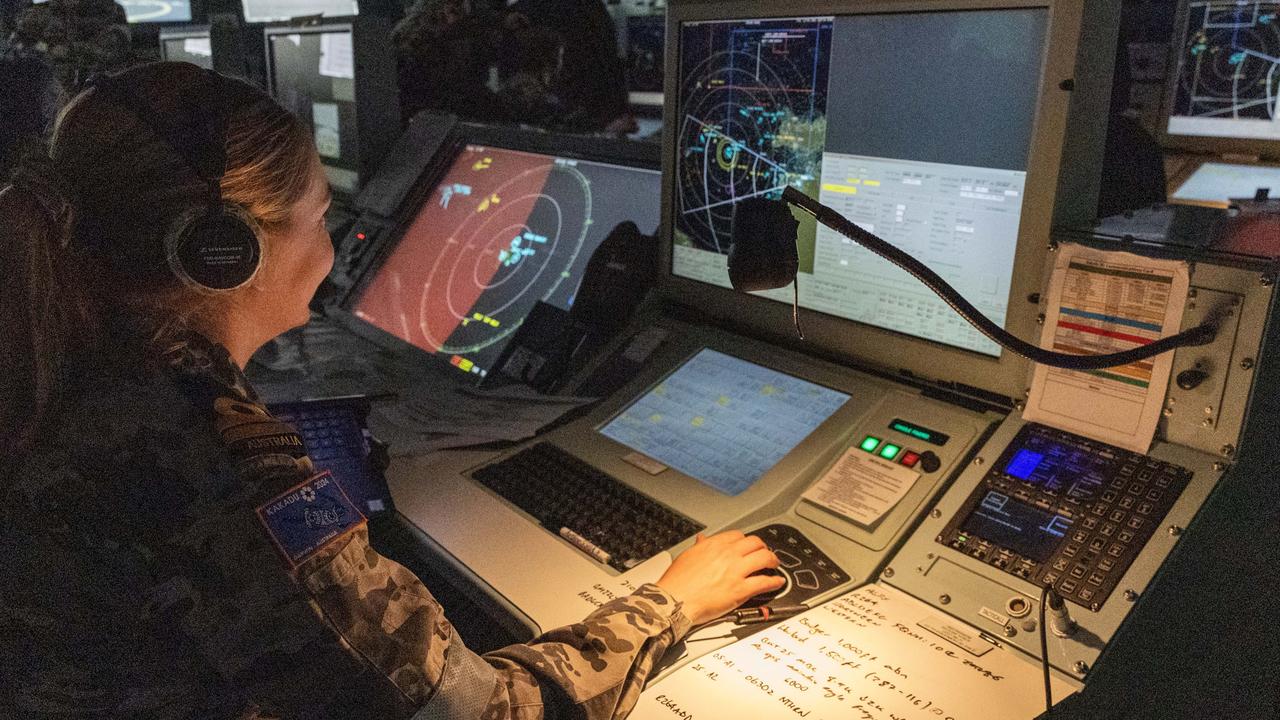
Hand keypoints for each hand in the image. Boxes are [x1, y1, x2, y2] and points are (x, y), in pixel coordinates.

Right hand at [656, 531, 783, 625]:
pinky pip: (764, 582)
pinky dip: (774, 582)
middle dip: (763, 547)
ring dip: (773, 560)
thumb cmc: (677, 582)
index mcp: (714, 545)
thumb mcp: (687, 556)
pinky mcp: (741, 589)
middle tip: (764, 553)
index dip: (746, 541)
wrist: (675, 600)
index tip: (748, 546)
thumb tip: (702, 539)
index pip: (738, 535)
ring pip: (764, 558)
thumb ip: (699, 547)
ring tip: (775, 564)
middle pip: (755, 543)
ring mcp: (736, 571)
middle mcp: (728, 554)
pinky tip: (777, 582)